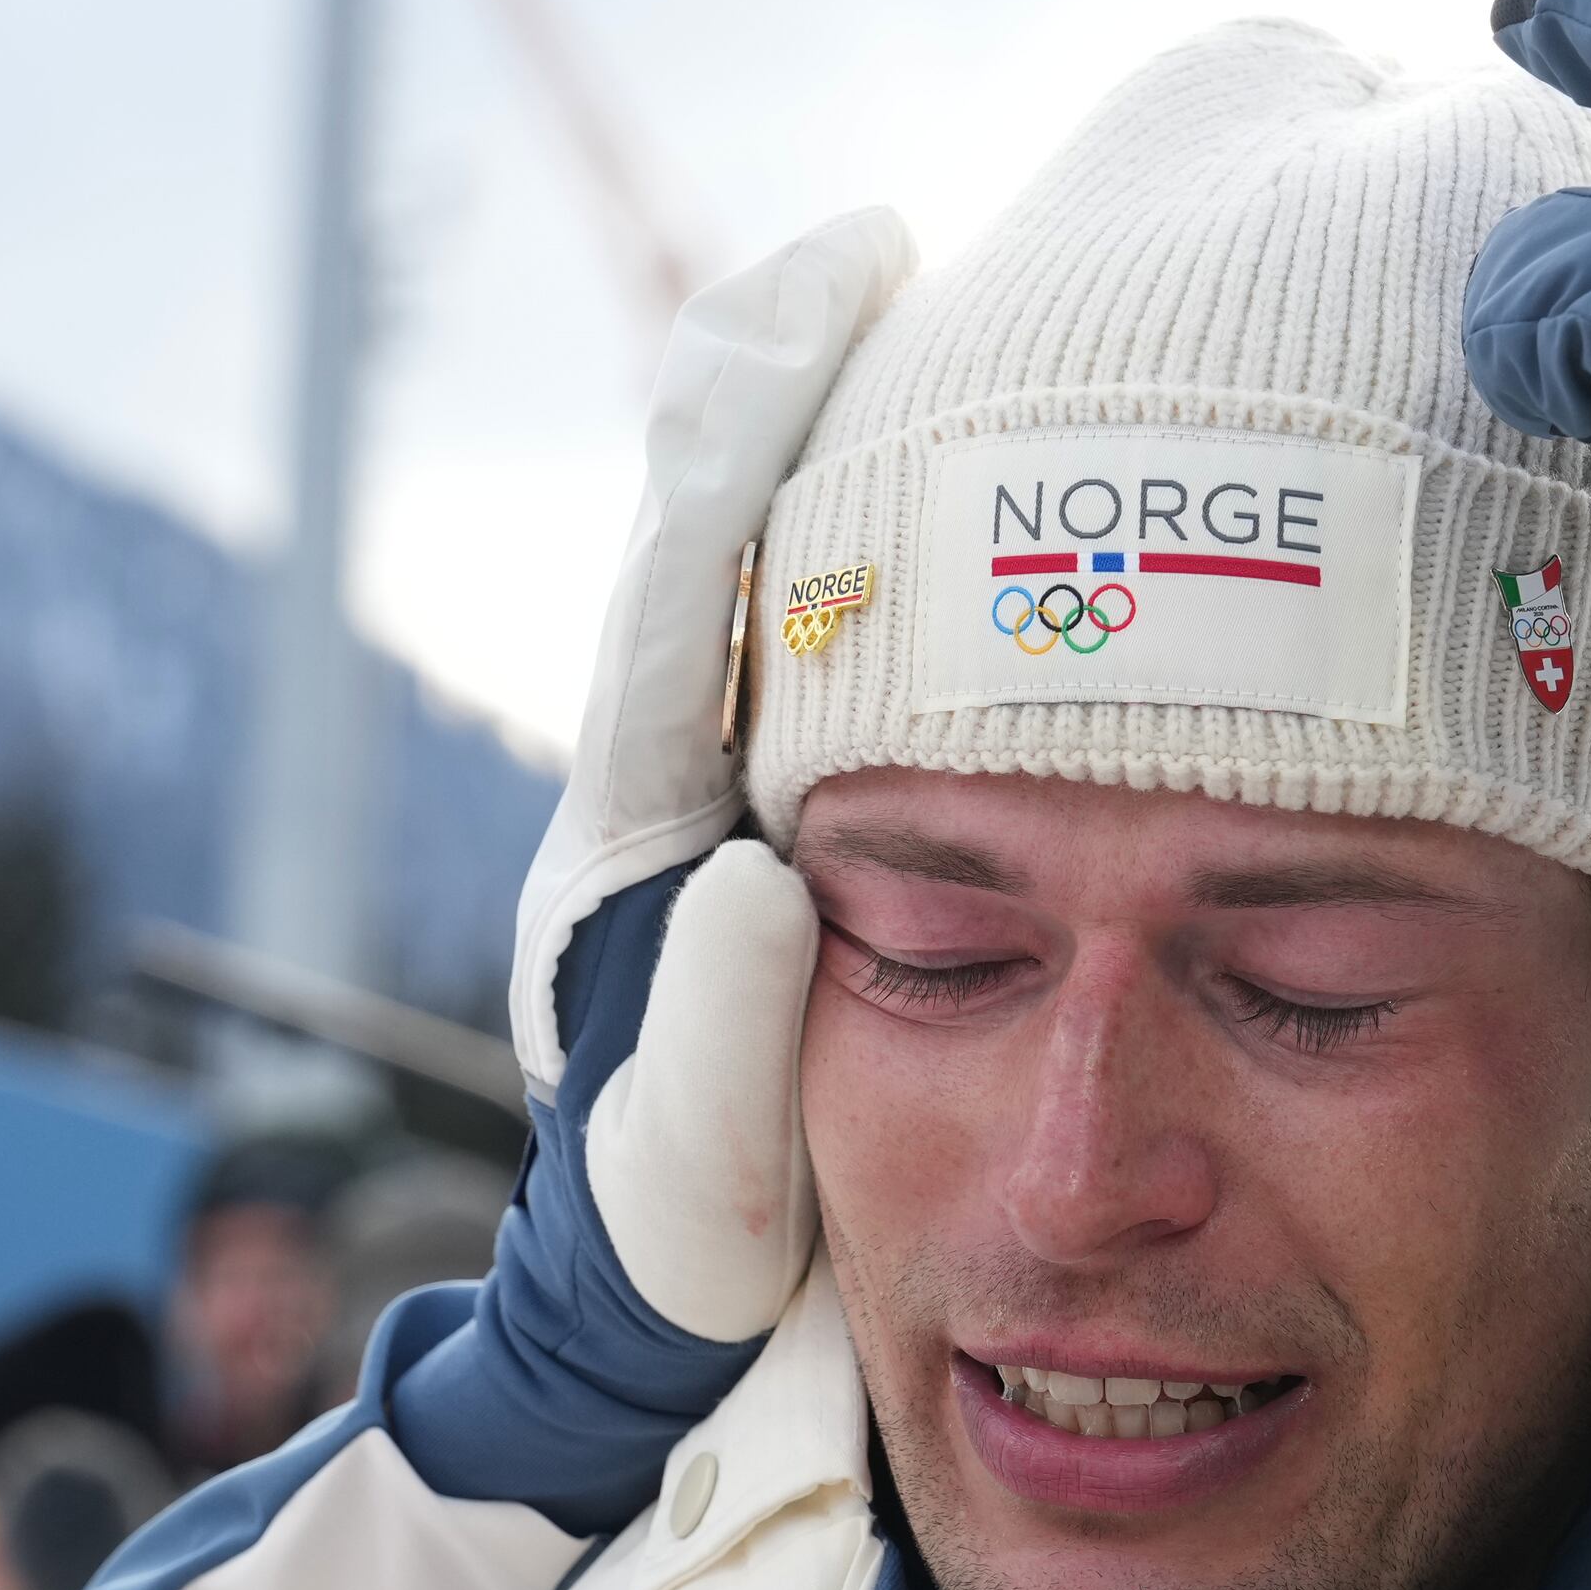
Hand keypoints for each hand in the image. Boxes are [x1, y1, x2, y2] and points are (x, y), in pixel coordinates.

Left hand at [387, 215, 906, 1531]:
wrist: (634, 1324)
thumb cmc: (661, 1257)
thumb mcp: (689, 1162)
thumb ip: (723, 1024)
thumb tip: (756, 868)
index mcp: (640, 842)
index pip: (691, 589)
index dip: (759, 435)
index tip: (836, 289)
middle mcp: (662, 793)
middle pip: (718, 548)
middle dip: (784, 402)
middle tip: (864, 265)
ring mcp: (708, 813)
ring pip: (768, 598)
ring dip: (834, 472)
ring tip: (914, 339)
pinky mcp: (756, 847)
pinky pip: (815, 671)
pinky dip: (866, 571)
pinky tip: (956, 514)